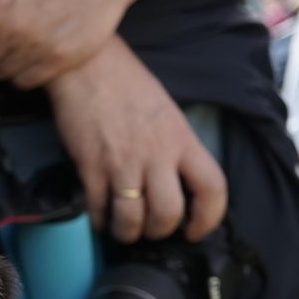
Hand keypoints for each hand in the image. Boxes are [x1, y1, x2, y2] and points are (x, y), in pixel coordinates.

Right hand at [46, 39, 226, 243]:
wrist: (85, 65)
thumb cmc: (127, 84)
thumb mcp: (167, 113)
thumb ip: (175, 147)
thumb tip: (173, 182)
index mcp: (182, 140)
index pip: (212, 188)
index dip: (208, 218)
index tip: (195, 230)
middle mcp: (156, 155)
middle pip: (168, 213)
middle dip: (159, 231)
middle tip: (151, 230)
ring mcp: (121, 162)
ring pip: (132, 219)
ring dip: (127, 233)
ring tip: (123, 230)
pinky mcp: (90, 166)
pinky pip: (98, 208)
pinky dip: (99, 221)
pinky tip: (99, 217)